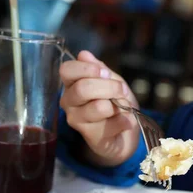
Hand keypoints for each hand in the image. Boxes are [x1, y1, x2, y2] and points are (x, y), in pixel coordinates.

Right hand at [59, 50, 139, 166]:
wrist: (125, 133)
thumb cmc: (116, 103)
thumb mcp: (112, 81)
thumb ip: (99, 69)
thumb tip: (83, 54)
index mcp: (72, 83)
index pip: (66, 70)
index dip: (87, 69)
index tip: (105, 73)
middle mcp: (69, 102)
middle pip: (83, 88)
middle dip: (109, 87)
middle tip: (122, 91)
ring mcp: (77, 120)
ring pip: (98, 107)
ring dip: (118, 105)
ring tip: (124, 108)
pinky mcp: (90, 137)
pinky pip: (111, 124)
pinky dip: (125, 120)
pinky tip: (124, 122)